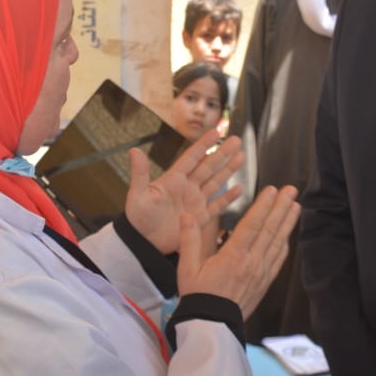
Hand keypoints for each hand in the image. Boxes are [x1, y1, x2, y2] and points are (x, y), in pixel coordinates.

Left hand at [124, 129, 243, 253]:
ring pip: (215, 182)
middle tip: (236, 140)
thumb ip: (140, 173)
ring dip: (228, 170)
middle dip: (222, 153)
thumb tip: (134, 150)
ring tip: (241, 157)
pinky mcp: (200, 218)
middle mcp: (187, 188)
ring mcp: (195, 202)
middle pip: (208, 167)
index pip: (192, 157)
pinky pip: (217, 206)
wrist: (144, 243)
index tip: (216, 131)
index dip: (204, 145)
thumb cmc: (138, 218)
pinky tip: (239, 189)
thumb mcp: (138, 195)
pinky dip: (228, 198)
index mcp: (173, 179)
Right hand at [176, 184, 297, 316]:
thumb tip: (187, 215)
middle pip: (269, 230)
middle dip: (281, 208)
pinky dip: (284, 245)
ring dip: (286, 223)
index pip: (252, 225)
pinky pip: (277, 260)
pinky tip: (288, 236)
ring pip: (277, 243)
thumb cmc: (199, 296)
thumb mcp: (187, 268)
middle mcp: (251, 262)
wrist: (212, 325)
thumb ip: (189, 239)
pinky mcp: (264, 282)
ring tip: (295, 206)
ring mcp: (260, 273)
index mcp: (233, 256)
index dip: (263, 206)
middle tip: (291, 191)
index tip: (272, 191)